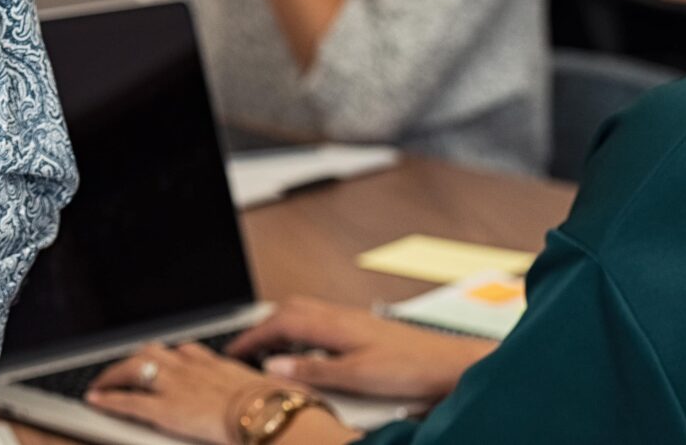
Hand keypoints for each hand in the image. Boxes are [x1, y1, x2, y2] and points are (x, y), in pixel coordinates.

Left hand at [86, 341, 303, 444]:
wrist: (274, 417)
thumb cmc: (282, 409)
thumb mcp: (273, 393)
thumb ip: (264, 391)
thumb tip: (282, 398)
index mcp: (219, 365)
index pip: (187, 352)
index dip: (171, 356)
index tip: (165, 358)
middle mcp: (193, 368)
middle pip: (155, 352)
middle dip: (136, 359)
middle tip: (124, 367)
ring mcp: (177, 385)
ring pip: (135, 368)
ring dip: (115, 374)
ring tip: (102, 383)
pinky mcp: (165, 408)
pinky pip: (128, 401)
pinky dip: (108, 399)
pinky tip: (94, 400)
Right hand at [226, 298, 489, 401]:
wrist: (454, 363)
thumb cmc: (413, 368)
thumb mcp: (357, 376)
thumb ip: (313, 370)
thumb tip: (273, 367)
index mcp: (333, 324)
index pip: (279, 323)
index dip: (251, 336)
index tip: (232, 350)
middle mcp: (341, 315)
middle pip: (289, 310)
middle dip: (262, 326)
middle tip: (245, 347)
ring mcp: (354, 320)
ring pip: (306, 313)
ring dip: (283, 325)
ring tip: (270, 348)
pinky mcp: (366, 328)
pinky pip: (322, 320)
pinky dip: (303, 331)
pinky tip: (311, 349)